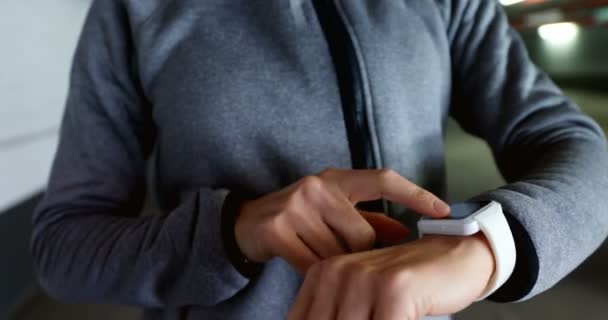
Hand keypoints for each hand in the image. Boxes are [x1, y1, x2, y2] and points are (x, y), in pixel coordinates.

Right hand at [234, 168, 449, 272]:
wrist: (246, 223)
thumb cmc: (299, 217)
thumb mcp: (333, 211)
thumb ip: (369, 221)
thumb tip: (405, 233)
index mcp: (336, 178)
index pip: (383, 180)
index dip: (414, 194)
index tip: (443, 210)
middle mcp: (318, 186)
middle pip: (362, 234)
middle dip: (358, 254)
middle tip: (344, 258)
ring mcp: (296, 206)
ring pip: (338, 253)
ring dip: (334, 264)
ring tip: (317, 256)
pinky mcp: (278, 229)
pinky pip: (313, 264)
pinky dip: (314, 271)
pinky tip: (304, 263)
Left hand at [287, 234, 494, 319]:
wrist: (456, 256)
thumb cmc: (408, 285)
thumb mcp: (361, 300)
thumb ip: (335, 312)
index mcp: (321, 274)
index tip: (358, 319)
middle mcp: (337, 272)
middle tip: (376, 318)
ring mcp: (364, 279)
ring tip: (391, 316)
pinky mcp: (393, 289)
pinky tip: (406, 317)